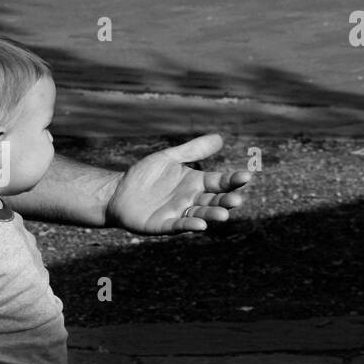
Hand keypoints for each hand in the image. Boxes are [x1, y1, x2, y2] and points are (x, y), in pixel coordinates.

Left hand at [104, 133, 251, 234]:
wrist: (117, 191)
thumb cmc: (144, 175)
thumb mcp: (168, 158)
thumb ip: (192, 150)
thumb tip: (220, 137)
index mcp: (195, 183)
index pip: (219, 182)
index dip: (232, 180)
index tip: (246, 176)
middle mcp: (191, 200)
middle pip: (213, 201)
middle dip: (226, 201)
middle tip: (237, 199)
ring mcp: (178, 213)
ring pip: (200, 215)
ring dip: (212, 215)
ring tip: (224, 214)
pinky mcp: (163, 225)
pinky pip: (179, 225)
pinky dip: (190, 225)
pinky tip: (200, 225)